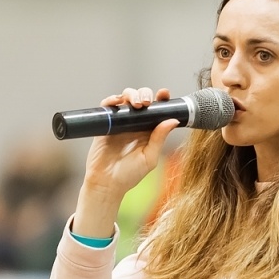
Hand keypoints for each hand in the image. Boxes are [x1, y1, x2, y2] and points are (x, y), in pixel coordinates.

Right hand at [79, 87, 177, 201]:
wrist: (106, 184)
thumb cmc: (128, 175)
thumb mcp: (149, 158)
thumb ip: (160, 139)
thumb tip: (173, 120)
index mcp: (148, 131)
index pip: (156, 110)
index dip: (161, 99)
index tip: (164, 94)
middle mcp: (135, 124)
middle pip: (141, 99)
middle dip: (145, 94)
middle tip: (146, 103)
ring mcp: (119, 122)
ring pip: (125, 98)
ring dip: (131, 95)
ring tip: (135, 104)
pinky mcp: (105, 124)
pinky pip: (107, 106)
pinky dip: (111, 99)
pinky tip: (117, 101)